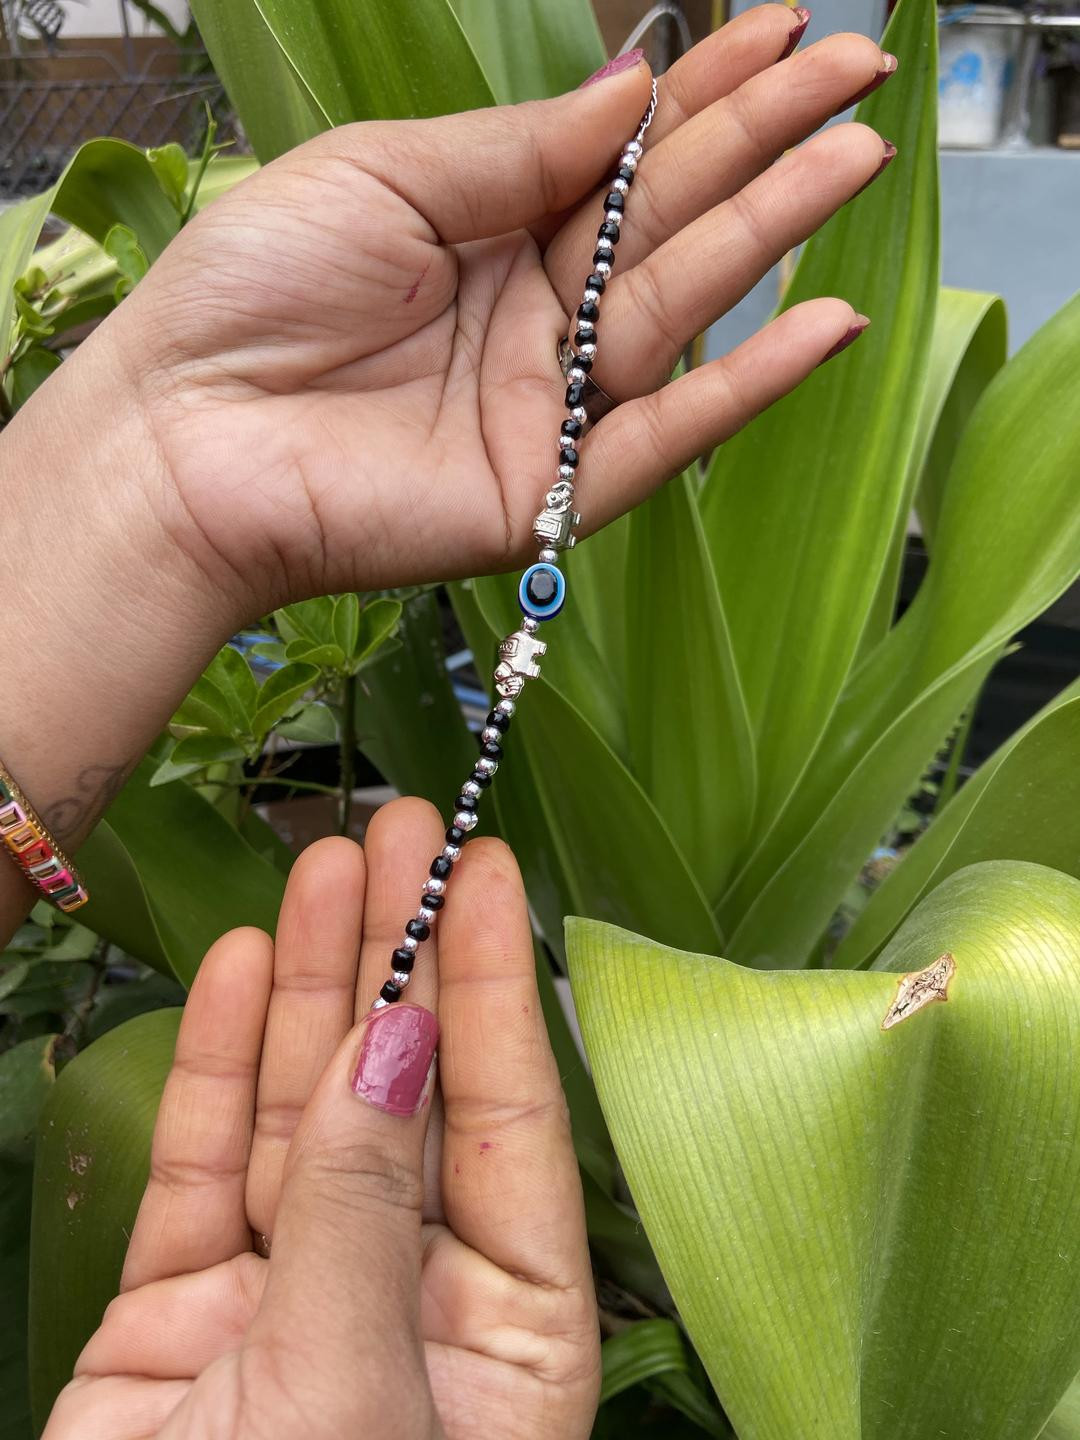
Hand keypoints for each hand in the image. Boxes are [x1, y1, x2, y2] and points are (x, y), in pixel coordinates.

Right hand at [44, 802, 598, 1439]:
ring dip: (313, 986)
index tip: (489, 872)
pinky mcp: (185, 1317)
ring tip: (328, 866)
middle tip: (403, 832)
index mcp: (507, 1341)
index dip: (494, 990)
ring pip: (308, 1113)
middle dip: (404, 960)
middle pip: (411, 1095)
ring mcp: (292, 1303)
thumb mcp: (351, 1392)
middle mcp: (408, 1305)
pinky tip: (242, 967)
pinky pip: (212, 1171)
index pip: (514, 1125)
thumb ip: (365, 1212)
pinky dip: (223, 1069)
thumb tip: (395, 1048)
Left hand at [99, 5, 892, 614]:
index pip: (622, 157)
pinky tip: (825, 326)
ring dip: (770, 235)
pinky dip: (742, 388)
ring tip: (854, 157)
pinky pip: (660, 437)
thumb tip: (631, 87)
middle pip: (666, 223)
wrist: (179, 440)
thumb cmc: (249, 293)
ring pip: (678, 311)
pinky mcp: (545, 492)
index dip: (703, 94)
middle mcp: (533, 316)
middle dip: (762, 144)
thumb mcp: (379, 174)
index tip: (784, 28)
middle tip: (860, 74)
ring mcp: (545, 406)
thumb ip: (512, 146)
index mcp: (489, 228)